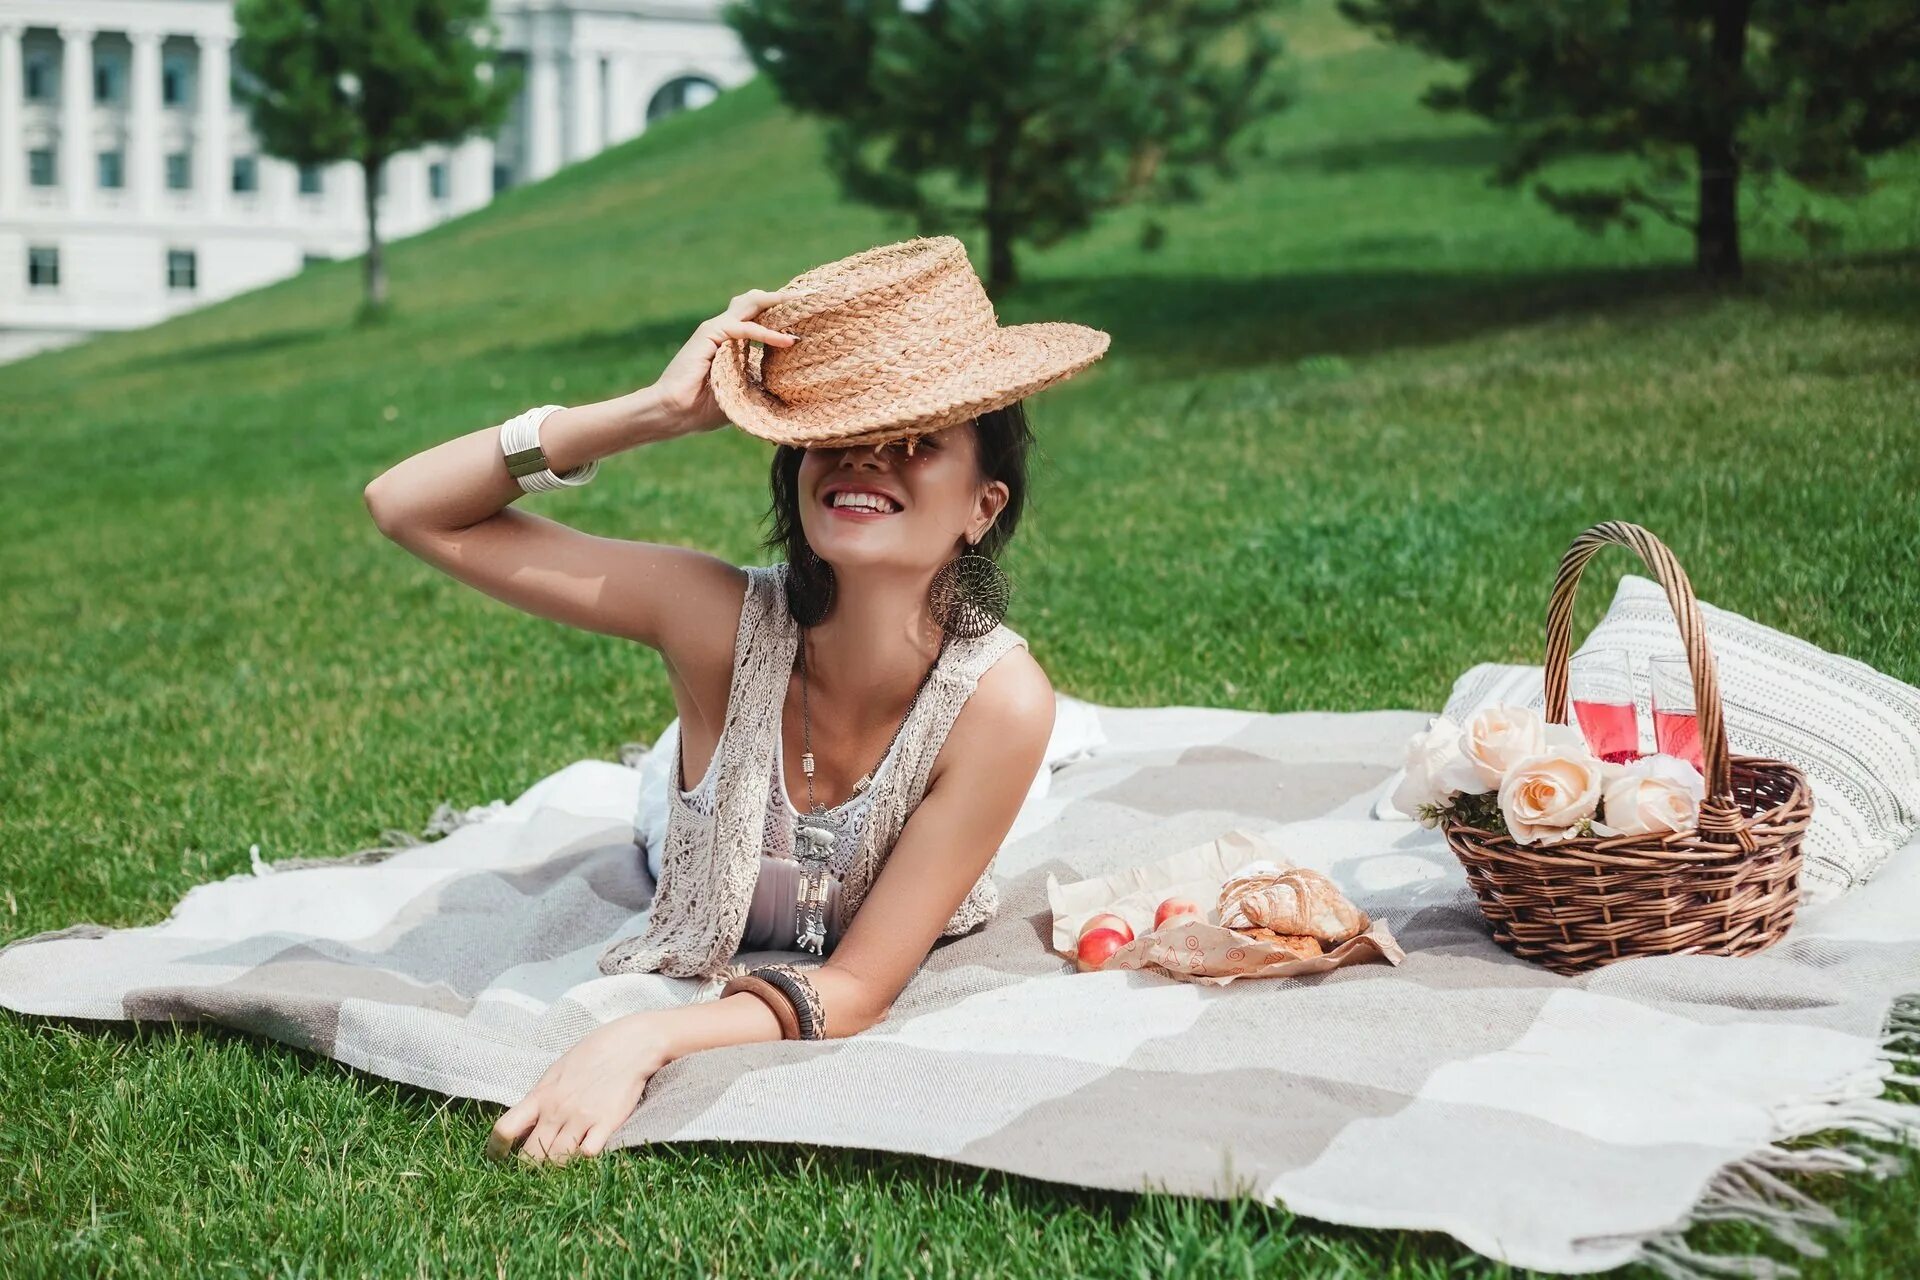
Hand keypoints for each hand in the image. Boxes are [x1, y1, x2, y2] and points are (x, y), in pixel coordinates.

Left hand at [485, 1011, 675, 1164]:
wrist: (632, 1044)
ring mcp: (581, 1119)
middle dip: (529, 1166)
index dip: (496, 1149)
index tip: (499, 1156)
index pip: (504, 1129)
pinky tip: (586, 1152)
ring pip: (556, 1161)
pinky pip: (587, 1155)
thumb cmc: (593, 1053)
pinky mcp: (607, 1124)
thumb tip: (525, 1122)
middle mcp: (557, 1110)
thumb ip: (540, 1098)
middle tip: (535, 1167)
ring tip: (560, 1165)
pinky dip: (584, 1159)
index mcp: (540, 1095)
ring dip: (556, 1167)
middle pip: (529, 1156)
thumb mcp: (557, 1071)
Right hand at [652, 288, 800, 434]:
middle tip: (809, 299)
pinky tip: (787, 341)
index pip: (761, 318)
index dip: (782, 314)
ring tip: (802, 302)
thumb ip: (762, 383)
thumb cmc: (705, 409)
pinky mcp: (710, 334)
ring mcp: (717, 330)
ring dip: (777, 302)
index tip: (810, 316)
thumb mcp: (745, 394)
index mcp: (733, 342)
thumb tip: (794, 390)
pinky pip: (745, 328)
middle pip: (757, 302)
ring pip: (751, 304)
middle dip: (783, 298)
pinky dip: (768, 334)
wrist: (675, 413)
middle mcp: (726, 331)